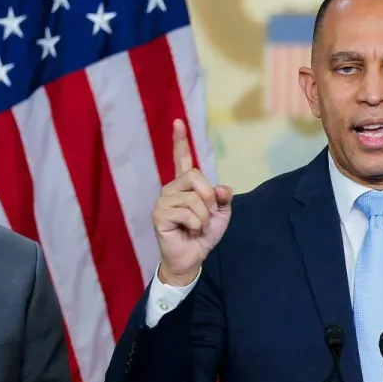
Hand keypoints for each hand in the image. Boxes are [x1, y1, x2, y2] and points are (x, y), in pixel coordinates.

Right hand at [152, 119, 231, 284]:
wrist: (192, 258)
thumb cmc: (203, 235)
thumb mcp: (220, 215)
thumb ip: (223, 198)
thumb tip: (221, 188)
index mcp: (185, 186)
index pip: (182, 159)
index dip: (180, 141)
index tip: (178, 122)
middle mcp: (171, 189)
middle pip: (195, 175)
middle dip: (209, 197)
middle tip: (207, 214)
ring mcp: (163, 201)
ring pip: (194, 198)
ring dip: (203, 216)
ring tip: (196, 227)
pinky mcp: (159, 215)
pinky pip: (188, 213)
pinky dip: (196, 225)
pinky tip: (189, 231)